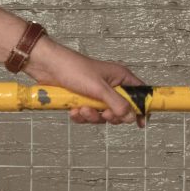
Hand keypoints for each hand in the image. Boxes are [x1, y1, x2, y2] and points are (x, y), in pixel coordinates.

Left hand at [25, 39, 144, 125]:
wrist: (47, 67)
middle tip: (105, 114)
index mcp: (120, 77)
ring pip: (102, 115)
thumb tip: (130, 117)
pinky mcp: (82, 100)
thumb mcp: (99, 88)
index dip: (142, 108)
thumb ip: (116, 103)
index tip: (141, 123)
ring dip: (92, 116)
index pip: (139, 94)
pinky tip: (73, 110)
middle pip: (121, 110)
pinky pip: (87, 115)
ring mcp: (96, 94)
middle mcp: (111, 86)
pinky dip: (80, 116)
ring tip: (82, 108)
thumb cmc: (74, 68)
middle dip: (111, 116)